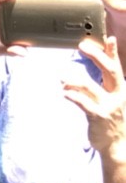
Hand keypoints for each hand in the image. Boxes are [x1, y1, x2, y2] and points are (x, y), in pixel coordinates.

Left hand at [65, 35, 125, 159]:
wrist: (117, 145)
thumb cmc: (110, 120)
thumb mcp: (110, 100)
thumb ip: (101, 86)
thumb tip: (83, 73)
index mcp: (120, 89)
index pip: (116, 67)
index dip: (113, 52)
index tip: (108, 38)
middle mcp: (117, 95)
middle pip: (110, 70)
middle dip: (97, 56)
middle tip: (82, 46)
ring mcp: (109, 106)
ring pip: (91, 86)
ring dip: (74, 79)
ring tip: (62, 78)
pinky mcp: (99, 116)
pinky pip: (84, 103)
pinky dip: (73, 95)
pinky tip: (64, 92)